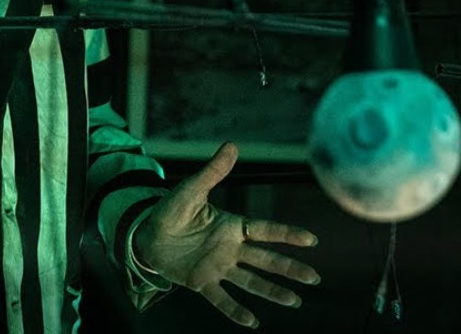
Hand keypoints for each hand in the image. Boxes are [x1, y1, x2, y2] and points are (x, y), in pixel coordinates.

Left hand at [133, 142, 320, 328]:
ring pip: (250, 281)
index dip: (287, 234)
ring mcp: (218, 267)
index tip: (311, 239)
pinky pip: (221, 298)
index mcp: (231, 226)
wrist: (146, 234)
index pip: (264, 230)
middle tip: (314, 278)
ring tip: (294, 302)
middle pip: (265, 260)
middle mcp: (230, 249)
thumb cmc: (171, 210)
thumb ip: (213, 172)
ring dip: (271, 291)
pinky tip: (252, 322)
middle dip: (289, 269)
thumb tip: (232, 145)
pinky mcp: (202, 282)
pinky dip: (235, 310)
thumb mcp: (191, 189)